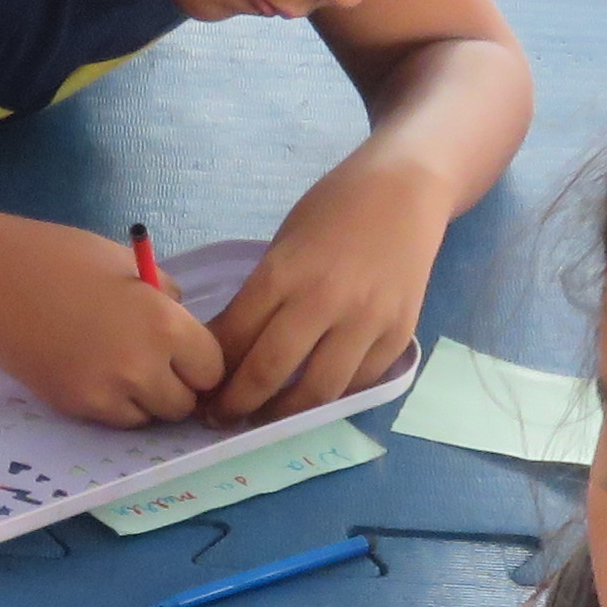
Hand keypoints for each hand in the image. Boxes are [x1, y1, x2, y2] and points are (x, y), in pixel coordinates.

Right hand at [0, 231, 221, 424]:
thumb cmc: (60, 257)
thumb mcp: (128, 264)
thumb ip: (164, 296)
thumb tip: (182, 321)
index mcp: (165, 325)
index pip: (212, 368)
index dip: (201, 359)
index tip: (185, 348)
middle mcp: (142, 368)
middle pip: (185, 403)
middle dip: (178, 385)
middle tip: (156, 360)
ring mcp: (106, 394)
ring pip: (150, 417)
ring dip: (147, 399)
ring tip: (122, 365)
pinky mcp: (75, 408)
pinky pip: (116, 420)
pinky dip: (116, 404)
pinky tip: (96, 372)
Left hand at [201, 159, 442, 425]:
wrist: (408, 189)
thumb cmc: (336, 207)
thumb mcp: (284, 243)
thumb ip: (263, 294)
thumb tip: (231, 346)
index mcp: (285, 272)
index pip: (235, 337)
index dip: (211, 369)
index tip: (199, 386)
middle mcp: (325, 302)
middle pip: (268, 373)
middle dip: (236, 403)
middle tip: (220, 416)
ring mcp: (367, 322)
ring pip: (316, 391)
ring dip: (282, 413)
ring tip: (263, 417)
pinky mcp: (399, 335)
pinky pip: (358, 383)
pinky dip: (331, 395)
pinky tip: (310, 396)